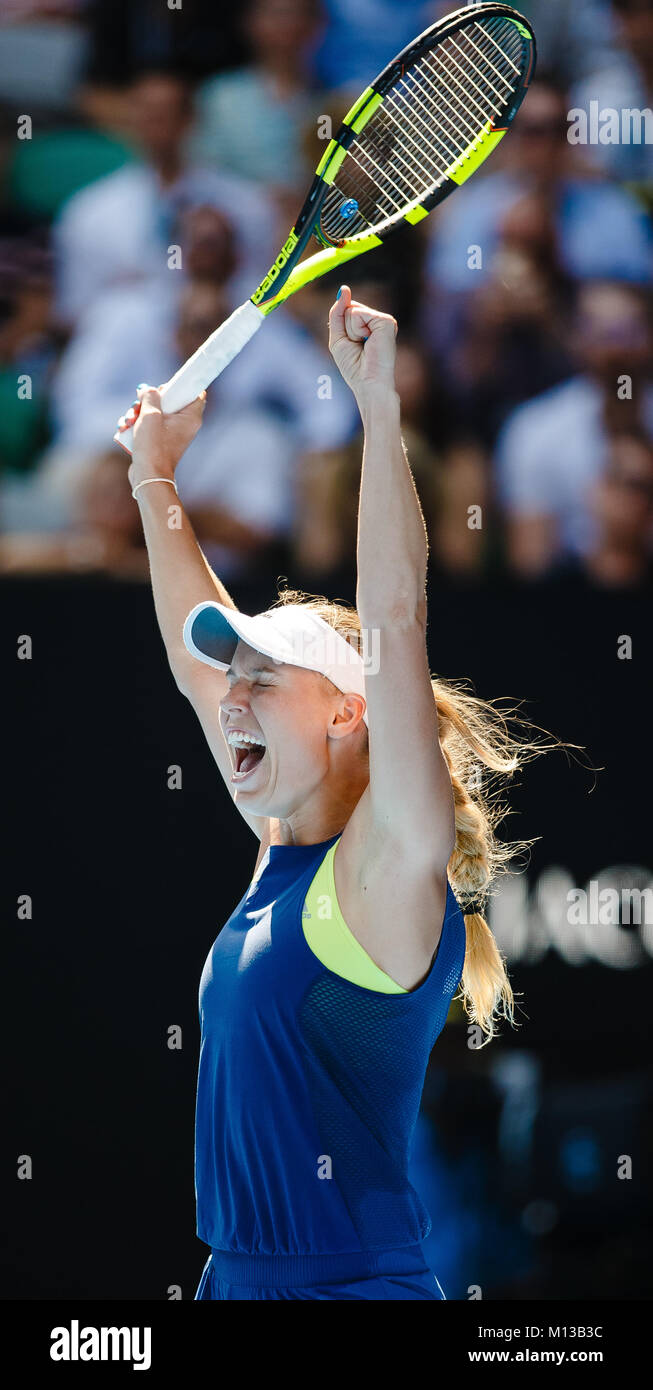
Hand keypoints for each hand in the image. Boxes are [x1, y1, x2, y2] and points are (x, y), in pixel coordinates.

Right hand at [119, 385, 206, 487]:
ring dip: (137, 413)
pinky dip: (136, 424)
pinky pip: (148, 424)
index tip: (163, 388)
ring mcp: (171, 433)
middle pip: (169, 400)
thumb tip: (147, 390)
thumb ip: (149, 396)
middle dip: (148, 400)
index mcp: (190, 417)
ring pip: (154, 411)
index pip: (194, 391)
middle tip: (140, 404)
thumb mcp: (150, 414)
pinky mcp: (159, 440)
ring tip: (128, 421)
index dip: (179, 385)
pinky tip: (124, 428)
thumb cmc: (153, 447)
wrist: (148, 476)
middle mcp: (184, 424)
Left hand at [328, 285, 397, 401]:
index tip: (351, 343)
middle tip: (357, 346)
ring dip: (351, 331)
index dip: (342, 325)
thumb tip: (344, 289)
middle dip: (346, 329)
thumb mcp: (338, 338)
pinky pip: (358, 314)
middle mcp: (377, 321)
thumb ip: (338, 313)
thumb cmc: (354, 367)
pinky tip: (368, 341)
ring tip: (363, 345)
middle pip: (349, 308)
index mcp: (368, 325)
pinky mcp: (387, 321)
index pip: (347, 309)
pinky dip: (357, 330)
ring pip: (352, 310)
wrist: (368, 383)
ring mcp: (383, 320)